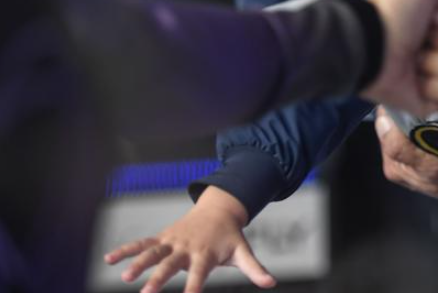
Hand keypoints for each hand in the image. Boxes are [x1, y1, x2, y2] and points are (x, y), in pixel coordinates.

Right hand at [103, 187, 272, 292]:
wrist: (220, 209)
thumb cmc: (230, 238)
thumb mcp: (243, 252)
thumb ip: (255, 269)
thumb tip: (272, 284)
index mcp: (206, 255)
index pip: (198, 276)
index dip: (193, 289)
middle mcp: (187, 248)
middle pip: (171, 265)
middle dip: (158, 279)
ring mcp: (173, 241)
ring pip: (153, 252)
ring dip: (138, 263)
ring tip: (124, 277)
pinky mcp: (163, 237)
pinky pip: (142, 243)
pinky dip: (126, 249)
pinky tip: (108, 258)